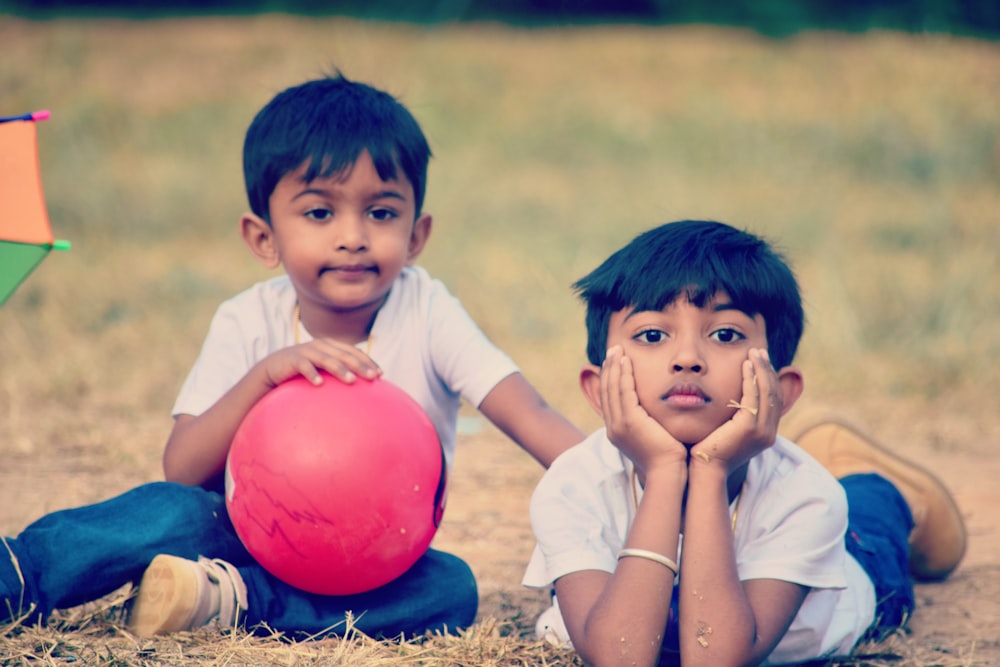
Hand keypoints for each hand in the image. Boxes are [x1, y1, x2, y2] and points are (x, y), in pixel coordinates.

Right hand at [257, 338, 381, 387]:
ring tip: (351, 380)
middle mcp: (321, 346)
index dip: (367, 361)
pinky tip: (319, 384)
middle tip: (373, 377)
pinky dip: (312, 373)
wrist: (272, 369)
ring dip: (340, 369)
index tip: (380, 374)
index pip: (354, 352)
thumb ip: (339, 375)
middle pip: (344, 354)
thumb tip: (361, 392)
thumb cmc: (302, 372)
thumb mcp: (322, 371)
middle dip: (360, 365)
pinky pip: (304, 366)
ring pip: (327, 359)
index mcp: (331, 346)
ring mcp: (306, 351)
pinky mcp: (292, 359)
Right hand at [601, 346, 687, 474]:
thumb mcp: (651, 436)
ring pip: (612, 389)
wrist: (668, 472)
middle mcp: (613, 427)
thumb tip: (652, 414)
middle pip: (606, 391)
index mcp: (616, 431)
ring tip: (617, 350)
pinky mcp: (629, 421)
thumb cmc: (666, 458)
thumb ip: (647, 423)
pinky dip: (623, 375)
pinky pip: (623, 392)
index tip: (613, 362)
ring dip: (614, 367)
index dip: (609, 378)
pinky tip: (626, 362)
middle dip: (608, 368)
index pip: (609, 399)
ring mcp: (619, 424)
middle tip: (612, 350)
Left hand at [690, 348, 781, 473]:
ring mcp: (762, 430)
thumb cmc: (711, 448)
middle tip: (759, 351)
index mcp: (767, 433)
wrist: (706, 468)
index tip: (761, 361)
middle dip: (767, 369)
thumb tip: (732, 398)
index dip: (769, 378)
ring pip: (766, 392)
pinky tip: (745, 365)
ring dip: (761, 370)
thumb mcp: (729, 429)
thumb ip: (736, 414)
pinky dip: (750, 378)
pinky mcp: (750, 427)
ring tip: (754, 353)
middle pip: (774, 392)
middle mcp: (769, 432)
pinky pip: (753, 396)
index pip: (774, 399)